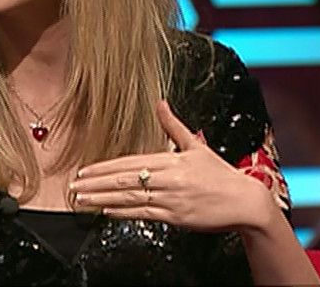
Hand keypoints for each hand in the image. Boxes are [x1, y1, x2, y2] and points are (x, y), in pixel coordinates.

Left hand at [68, 99, 275, 232]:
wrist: (245, 201)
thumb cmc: (220, 175)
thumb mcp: (196, 147)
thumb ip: (173, 126)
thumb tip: (159, 103)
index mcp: (171, 160)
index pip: (129, 162)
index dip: (105, 167)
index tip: (85, 169)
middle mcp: (169, 178)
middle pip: (124, 180)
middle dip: (96, 183)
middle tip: (75, 185)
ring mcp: (171, 199)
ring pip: (130, 198)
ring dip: (103, 199)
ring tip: (82, 200)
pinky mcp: (176, 217)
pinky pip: (143, 214)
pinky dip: (123, 212)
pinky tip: (106, 211)